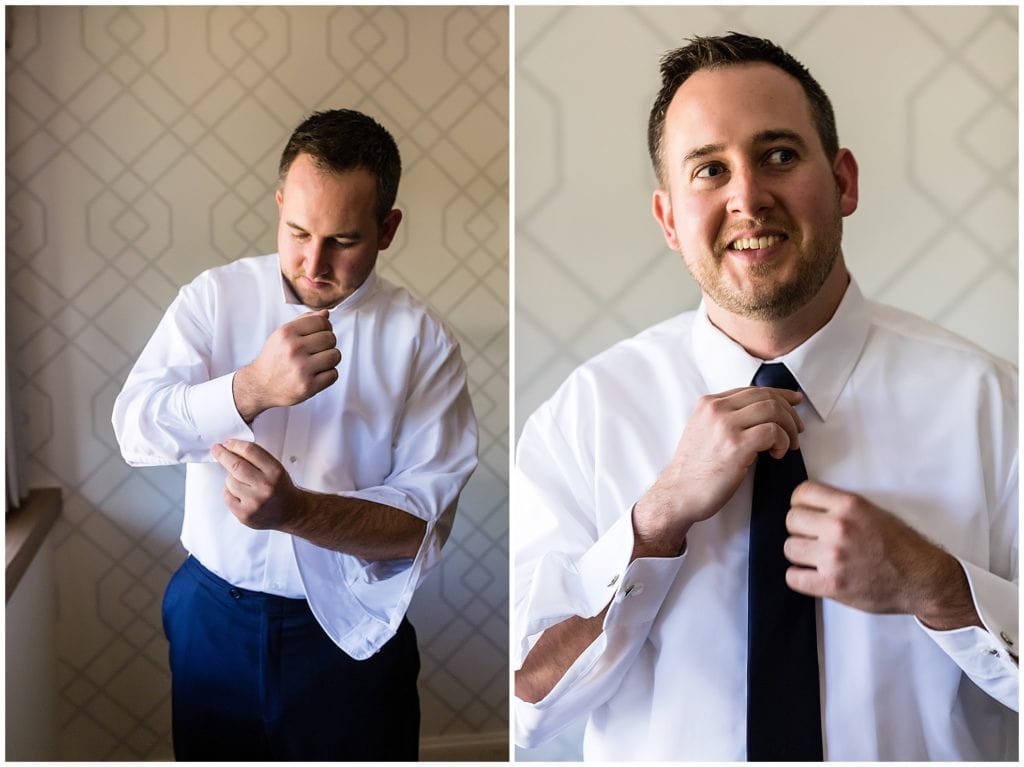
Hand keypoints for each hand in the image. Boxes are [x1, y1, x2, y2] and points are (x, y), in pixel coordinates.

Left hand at [211, 439, 303, 530]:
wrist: (291, 512)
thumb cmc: (281, 489)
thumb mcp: (276, 468)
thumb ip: (257, 459)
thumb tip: (233, 449)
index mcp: (275, 472)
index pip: (250, 451)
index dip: (235, 444)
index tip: (227, 443)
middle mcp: (265, 486)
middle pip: (236, 465)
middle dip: (223, 455)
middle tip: (217, 450)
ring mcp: (254, 501)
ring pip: (229, 481)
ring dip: (231, 479)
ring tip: (243, 483)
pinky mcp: (245, 514)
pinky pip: (227, 496)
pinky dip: (230, 492)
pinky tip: (240, 494)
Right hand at [233, 310, 340, 421]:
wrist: (260, 386)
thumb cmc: (274, 358)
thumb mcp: (282, 334)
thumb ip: (304, 321)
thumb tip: (325, 314)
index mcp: (286, 333)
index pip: (322, 321)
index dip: (326, 327)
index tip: (321, 333)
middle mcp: (293, 349)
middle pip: (330, 338)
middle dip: (328, 343)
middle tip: (318, 350)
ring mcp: (301, 369)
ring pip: (335, 355)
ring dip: (330, 359)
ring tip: (318, 362)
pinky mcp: (308, 386)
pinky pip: (334, 374)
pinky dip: (328, 374)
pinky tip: (316, 374)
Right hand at [632, 386, 803, 556]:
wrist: (678, 494)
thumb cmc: (694, 470)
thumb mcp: (704, 432)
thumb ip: (726, 418)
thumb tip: (761, 414)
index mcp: (708, 403)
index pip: (753, 390)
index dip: (780, 394)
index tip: (795, 401)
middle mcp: (716, 409)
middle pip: (766, 396)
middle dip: (789, 412)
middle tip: (797, 430)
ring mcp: (725, 426)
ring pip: (773, 410)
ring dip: (789, 428)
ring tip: (788, 445)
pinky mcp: (735, 445)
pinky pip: (773, 432)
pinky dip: (782, 441)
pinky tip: (777, 454)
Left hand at [784, 480, 981, 629]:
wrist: (923, 579)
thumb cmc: (900, 546)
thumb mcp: (872, 512)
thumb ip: (839, 507)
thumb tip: (807, 507)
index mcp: (850, 505)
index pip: (802, 493)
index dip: (800, 504)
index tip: (806, 513)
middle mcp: (839, 527)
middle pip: (791, 520)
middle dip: (800, 530)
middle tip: (814, 539)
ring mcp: (834, 556)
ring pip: (789, 548)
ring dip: (800, 555)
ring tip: (817, 559)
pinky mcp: (832, 583)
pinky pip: (793, 577)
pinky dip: (800, 578)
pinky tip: (814, 576)